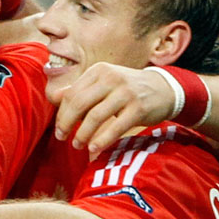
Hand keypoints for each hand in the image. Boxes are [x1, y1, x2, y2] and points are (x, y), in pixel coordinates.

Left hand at [53, 63, 174, 152]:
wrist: (164, 89)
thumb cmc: (126, 89)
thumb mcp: (103, 82)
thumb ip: (80, 89)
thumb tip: (54, 97)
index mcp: (98, 71)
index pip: (72, 93)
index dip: (62, 113)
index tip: (59, 128)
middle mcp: (111, 78)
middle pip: (79, 103)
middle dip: (67, 123)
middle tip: (62, 137)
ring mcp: (126, 92)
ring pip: (95, 116)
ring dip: (83, 134)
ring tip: (77, 145)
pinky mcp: (139, 108)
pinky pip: (115, 127)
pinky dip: (102, 140)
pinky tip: (94, 148)